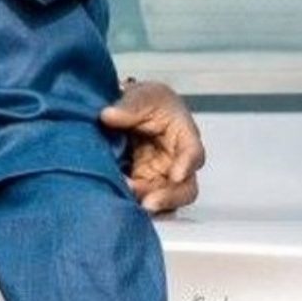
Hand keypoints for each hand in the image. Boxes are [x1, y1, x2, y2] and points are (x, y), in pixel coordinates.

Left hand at [100, 80, 205, 213]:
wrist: (133, 113)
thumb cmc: (148, 103)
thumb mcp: (143, 95)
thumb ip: (129, 105)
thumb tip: (108, 115)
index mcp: (184, 137)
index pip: (193, 152)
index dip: (187, 164)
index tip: (176, 175)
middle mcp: (177, 163)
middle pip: (185, 189)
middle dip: (169, 198)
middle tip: (148, 203)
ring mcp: (161, 179)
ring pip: (164, 202)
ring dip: (146, 204)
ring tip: (125, 201)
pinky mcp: (143, 187)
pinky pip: (142, 202)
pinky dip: (132, 205)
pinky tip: (116, 201)